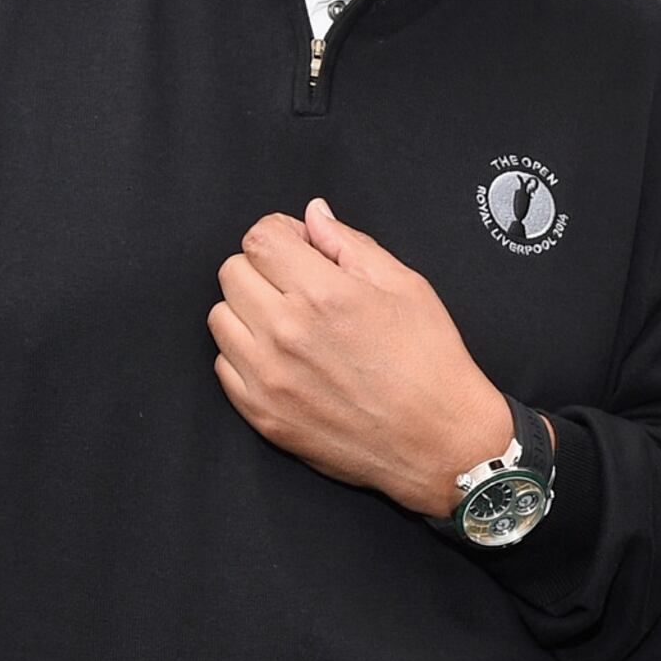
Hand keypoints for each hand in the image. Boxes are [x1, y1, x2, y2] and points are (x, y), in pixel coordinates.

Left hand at [210, 198, 511, 516]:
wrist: (440, 444)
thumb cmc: (431, 365)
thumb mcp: (405, 287)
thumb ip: (349, 245)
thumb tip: (313, 216)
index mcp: (323, 295)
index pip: (259, 238)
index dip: (279, 233)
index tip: (297, 246)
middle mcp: (286, 334)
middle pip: (233, 272)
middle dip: (263, 267)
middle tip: (297, 284)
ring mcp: (268, 378)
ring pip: (221, 317)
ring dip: (248, 310)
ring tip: (289, 323)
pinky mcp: (262, 415)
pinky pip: (224, 365)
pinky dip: (246, 354)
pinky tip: (284, 359)